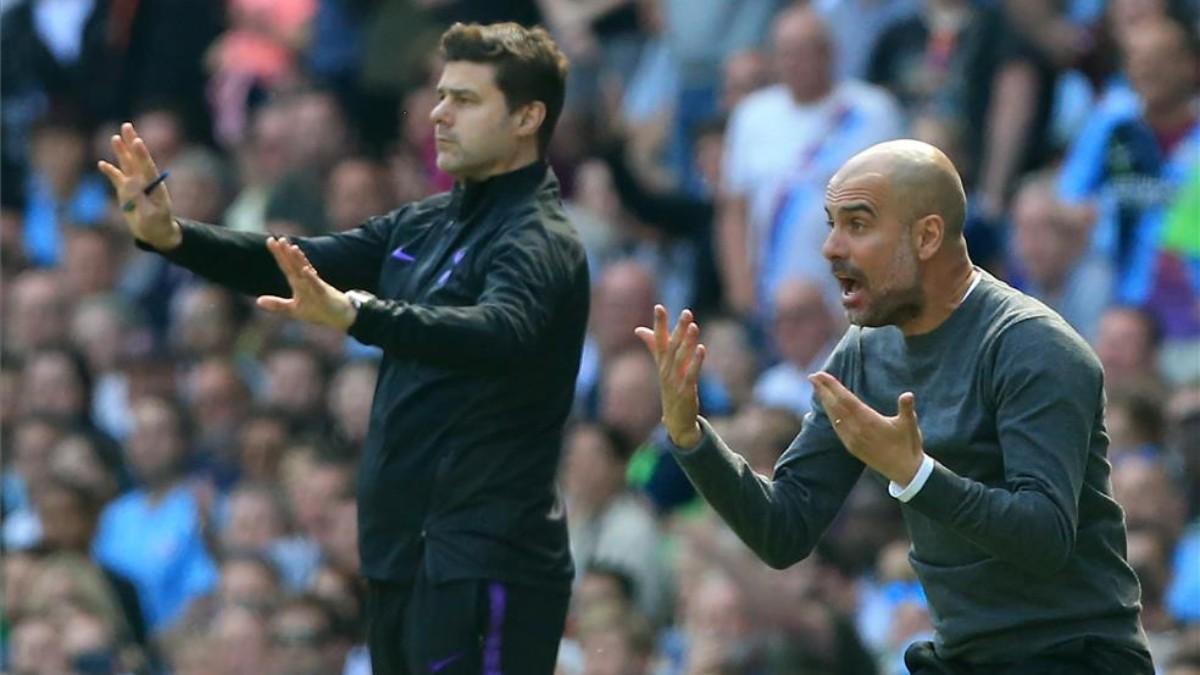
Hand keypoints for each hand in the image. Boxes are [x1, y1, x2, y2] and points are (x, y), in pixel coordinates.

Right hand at [97, 122, 181, 249]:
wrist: (155, 232)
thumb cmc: (157, 224)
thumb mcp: (150, 215)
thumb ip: (140, 200)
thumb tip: (129, 186)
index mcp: (154, 185)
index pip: (147, 166)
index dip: (142, 154)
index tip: (138, 141)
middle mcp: (144, 180)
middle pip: (136, 159)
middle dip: (131, 142)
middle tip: (127, 126)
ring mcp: (134, 184)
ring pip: (126, 164)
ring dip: (121, 151)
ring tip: (115, 137)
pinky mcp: (125, 190)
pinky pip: (116, 178)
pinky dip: (110, 171)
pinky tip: (102, 163)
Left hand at [257, 237, 356, 329]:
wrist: (340, 317)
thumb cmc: (317, 311)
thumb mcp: (294, 310)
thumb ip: (277, 305)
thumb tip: (258, 301)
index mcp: (298, 283)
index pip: (286, 266)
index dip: (278, 254)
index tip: (270, 240)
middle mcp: (306, 281)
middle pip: (294, 265)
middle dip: (286, 252)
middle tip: (278, 238)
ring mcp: (315, 286)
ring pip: (305, 271)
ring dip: (299, 260)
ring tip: (292, 248)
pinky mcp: (324, 294)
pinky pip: (316, 284)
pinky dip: (311, 277)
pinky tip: (306, 269)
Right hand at [635, 305, 705, 448]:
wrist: (676, 421)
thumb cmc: (670, 390)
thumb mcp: (662, 367)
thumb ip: (653, 346)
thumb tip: (638, 329)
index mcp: (661, 363)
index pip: (658, 340)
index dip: (659, 324)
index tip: (659, 307)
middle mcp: (666, 370)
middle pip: (672, 346)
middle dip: (678, 328)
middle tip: (686, 312)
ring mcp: (675, 381)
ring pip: (681, 358)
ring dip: (687, 342)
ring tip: (694, 326)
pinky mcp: (686, 391)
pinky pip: (691, 374)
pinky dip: (695, 361)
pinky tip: (701, 348)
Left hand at [808, 372, 924, 485]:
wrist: (905, 471)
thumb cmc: (908, 445)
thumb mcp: (910, 424)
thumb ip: (907, 408)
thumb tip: (908, 395)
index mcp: (869, 421)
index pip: (846, 400)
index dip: (833, 387)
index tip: (822, 375)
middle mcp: (857, 430)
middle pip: (836, 406)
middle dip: (823, 390)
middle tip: (812, 376)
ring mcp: (853, 439)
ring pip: (834, 417)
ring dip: (825, 402)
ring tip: (817, 388)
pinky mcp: (852, 447)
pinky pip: (837, 428)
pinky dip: (830, 416)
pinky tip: (828, 410)